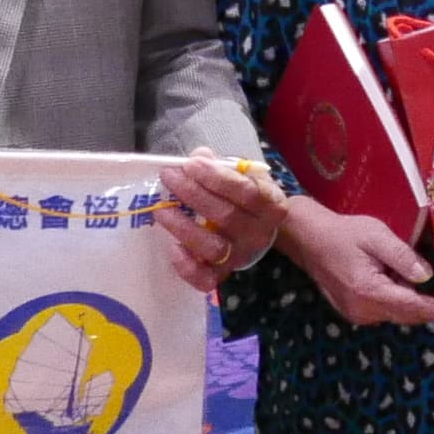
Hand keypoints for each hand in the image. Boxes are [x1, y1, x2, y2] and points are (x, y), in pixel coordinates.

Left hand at [154, 152, 284, 295]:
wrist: (260, 229)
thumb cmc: (249, 198)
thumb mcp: (246, 177)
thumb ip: (223, 167)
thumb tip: (199, 155)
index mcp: (271, 206)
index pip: (246, 192)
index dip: (216, 177)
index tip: (191, 163)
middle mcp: (259, 234)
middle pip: (226, 216)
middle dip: (193, 194)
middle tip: (169, 177)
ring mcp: (240, 256)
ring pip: (212, 247)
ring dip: (183, 227)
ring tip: (162, 210)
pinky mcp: (223, 274)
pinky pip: (205, 278)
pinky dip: (187, 267)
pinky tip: (172, 248)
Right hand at [278, 199, 433, 327]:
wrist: (307, 238)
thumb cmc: (342, 232)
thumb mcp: (376, 236)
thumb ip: (402, 257)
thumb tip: (427, 276)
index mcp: (371, 293)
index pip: (418, 307)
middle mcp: (365, 311)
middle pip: (413, 315)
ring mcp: (360, 314)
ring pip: (402, 313)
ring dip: (424, 301)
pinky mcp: (357, 310)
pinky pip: (389, 308)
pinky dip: (406, 298)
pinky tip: (417, 281)